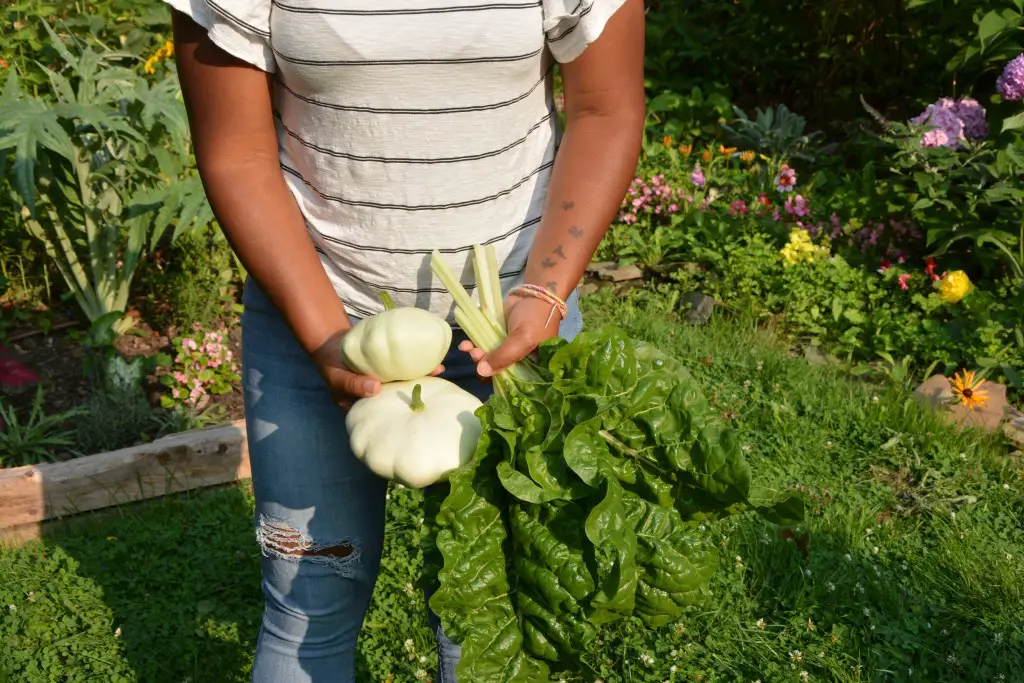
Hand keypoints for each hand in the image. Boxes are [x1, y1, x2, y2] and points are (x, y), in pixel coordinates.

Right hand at [310, 328, 446, 409]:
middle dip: (418, 395)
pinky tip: (426, 357)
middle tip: (436, 389)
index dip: (404, 415)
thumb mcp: (338, 377)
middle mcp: (379, 396)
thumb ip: (354, 384)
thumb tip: (375, 388)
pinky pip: (402, 366)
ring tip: (438, 370)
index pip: (387, 416)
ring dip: (420, 375)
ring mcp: (385, 381)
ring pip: (404, 381)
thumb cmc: (331, 366)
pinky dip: (413, 362)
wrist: (332, 344)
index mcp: (367, 408)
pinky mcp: (388, 367)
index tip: (420, 409)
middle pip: (401, 398)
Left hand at [460, 295, 560, 377]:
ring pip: (487, 356)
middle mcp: (517, 359)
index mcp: (529, 365)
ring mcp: (505, 346)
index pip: (510, 379)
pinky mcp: (496, 335)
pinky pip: (483, 343)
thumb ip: (503, 356)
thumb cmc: (535, 318)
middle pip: (496, 368)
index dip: (494, 376)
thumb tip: (481, 372)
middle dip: (482, 362)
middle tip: (475, 353)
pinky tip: (466, 342)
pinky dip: (474, 343)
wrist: (533, 294)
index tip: (483, 369)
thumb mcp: (522, 339)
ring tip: (467, 346)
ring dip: (475, 353)